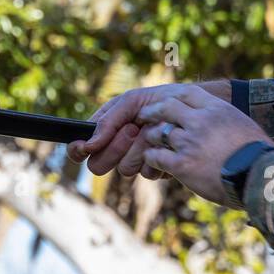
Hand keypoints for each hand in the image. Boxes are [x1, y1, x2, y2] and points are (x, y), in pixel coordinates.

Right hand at [69, 83, 196, 176]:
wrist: (195, 110)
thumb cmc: (162, 100)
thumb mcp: (133, 101)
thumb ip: (109, 120)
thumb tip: (89, 144)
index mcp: (107, 129)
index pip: (81, 147)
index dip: (78, 150)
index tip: (84, 147)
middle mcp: (117, 148)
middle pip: (99, 164)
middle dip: (116, 146)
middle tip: (133, 130)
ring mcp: (136, 160)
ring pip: (125, 169)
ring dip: (140, 150)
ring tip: (154, 132)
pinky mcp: (155, 169)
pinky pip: (147, 174)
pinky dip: (157, 158)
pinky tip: (166, 145)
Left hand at [135, 85, 273, 204]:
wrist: (261, 177)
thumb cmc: (259, 156)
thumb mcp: (244, 126)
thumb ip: (226, 122)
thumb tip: (221, 127)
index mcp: (217, 109)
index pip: (187, 94)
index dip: (173, 97)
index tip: (165, 102)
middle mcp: (200, 121)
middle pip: (166, 108)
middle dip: (152, 112)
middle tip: (144, 116)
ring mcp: (189, 142)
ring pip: (157, 133)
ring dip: (151, 138)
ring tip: (150, 143)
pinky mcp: (182, 164)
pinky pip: (156, 156)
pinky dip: (152, 158)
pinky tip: (153, 162)